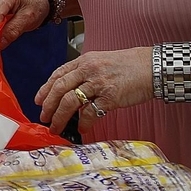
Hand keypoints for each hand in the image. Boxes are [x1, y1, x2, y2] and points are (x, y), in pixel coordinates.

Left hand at [35, 47, 152, 134]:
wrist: (152, 66)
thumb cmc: (129, 66)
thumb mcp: (101, 62)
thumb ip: (85, 73)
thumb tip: (70, 91)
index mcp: (84, 61)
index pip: (58, 75)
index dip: (45, 89)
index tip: (38, 100)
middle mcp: (88, 70)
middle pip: (59, 89)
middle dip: (48, 106)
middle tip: (44, 117)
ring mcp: (99, 83)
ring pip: (70, 101)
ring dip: (60, 117)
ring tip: (56, 127)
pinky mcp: (111, 96)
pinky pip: (91, 112)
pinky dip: (84, 122)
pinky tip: (82, 129)